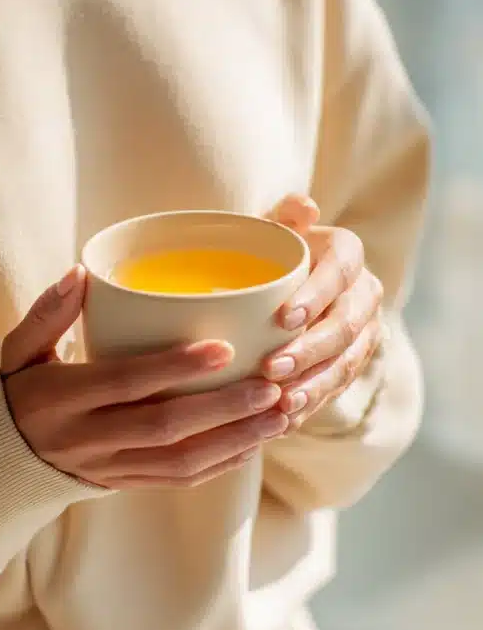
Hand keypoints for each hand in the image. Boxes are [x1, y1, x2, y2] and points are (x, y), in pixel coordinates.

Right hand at [1, 267, 287, 489]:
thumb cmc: (17, 392)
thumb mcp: (16, 351)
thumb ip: (46, 314)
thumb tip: (80, 274)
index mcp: (61, 399)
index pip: (125, 382)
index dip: (175, 367)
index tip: (224, 347)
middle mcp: (87, 439)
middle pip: (164, 427)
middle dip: (223, 409)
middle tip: (272, 386)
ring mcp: (108, 468)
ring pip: (179, 462)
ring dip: (234, 441)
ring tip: (279, 416)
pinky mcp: (123, 484)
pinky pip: (176, 481)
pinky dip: (219, 465)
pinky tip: (254, 444)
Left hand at [262, 195, 383, 430]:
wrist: (274, 287)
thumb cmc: (265, 252)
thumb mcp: (269, 228)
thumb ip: (284, 215)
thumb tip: (304, 207)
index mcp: (347, 253)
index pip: (340, 272)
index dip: (317, 296)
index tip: (283, 317)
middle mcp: (364, 293)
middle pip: (345, 326)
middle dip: (311, 350)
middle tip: (272, 369)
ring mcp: (363, 333)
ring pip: (345, 363)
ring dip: (314, 386)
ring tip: (281, 404)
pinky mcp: (350, 364)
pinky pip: (336, 388)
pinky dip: (310, 406)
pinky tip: (283, 422)